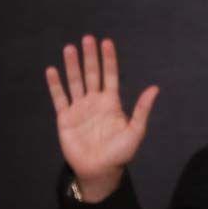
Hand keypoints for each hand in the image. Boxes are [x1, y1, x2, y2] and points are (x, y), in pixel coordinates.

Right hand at [45, 36, 157, 201]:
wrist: (100, 169)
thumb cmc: (120, 152)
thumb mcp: (136, 131)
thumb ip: (142, 109)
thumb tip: (155, 88)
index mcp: (112, 103)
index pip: (110, 75)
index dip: (108, 59)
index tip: (106, 42)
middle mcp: (95, 101)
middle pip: (92, 74)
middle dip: (90, 57)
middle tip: (87, 38)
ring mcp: (79, 108)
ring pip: (75, 82)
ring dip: (72, 66)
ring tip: (69, 48)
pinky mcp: (65, 118)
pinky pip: (59, 98)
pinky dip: (55, 85)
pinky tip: (52, 70)